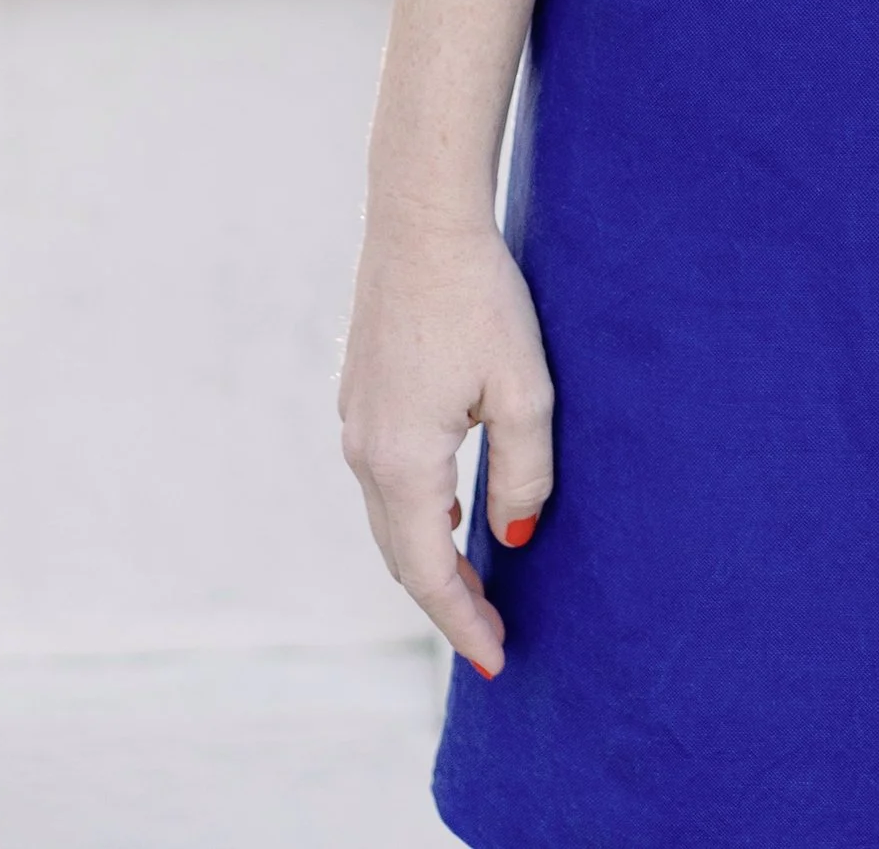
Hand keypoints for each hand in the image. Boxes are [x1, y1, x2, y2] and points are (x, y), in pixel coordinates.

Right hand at [340, 212, 555, 675]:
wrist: (421, 217)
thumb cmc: (480, 296)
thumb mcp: (523, 389)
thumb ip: (524, 474)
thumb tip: (512, 540)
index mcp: (403, 462)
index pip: (430, 574)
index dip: (463, 625)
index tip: (498, 663)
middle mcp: (364, 452)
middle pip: (403, 555)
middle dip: (446, 603)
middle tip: (492, 638)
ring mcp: (355, 421)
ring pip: (390, 518)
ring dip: (429, 558)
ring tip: (475, 587)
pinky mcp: (360, 393)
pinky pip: (385, 479)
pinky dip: (415, 514)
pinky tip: (450, 510)